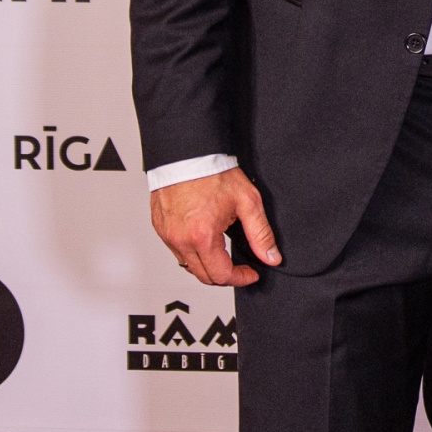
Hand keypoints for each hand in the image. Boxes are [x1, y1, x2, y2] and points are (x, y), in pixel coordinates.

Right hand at [151, 168, 281, 286]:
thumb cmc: (213, 172)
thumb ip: (260, 233)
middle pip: (203, 276)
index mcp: (203, 236)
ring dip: (207, 264)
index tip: (250, 273)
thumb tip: (270, 256)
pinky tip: (203, 238)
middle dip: (225, 275)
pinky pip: (177, 251)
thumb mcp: (247, 201)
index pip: (221, 275)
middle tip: (239, 266)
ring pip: (188, 266)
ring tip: (222, 250)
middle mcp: (181, 240)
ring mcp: (168, 235)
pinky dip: (191, 251)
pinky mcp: (160, 228)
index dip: (240, 278)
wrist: (187, 154)